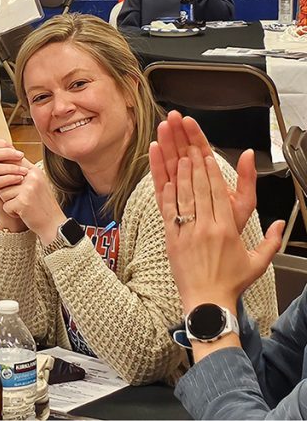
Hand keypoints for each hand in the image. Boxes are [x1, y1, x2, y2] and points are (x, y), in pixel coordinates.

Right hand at [0, 138, 29, 231]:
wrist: (13, 210)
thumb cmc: (14, 190)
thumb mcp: (13, 170)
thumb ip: (11, 158)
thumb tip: (13, 146)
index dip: (2, 144)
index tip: (16, 150)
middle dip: (8, 154)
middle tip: (21, 156)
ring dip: (11, 167)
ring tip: (23, 171)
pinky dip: (9, 178)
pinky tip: (19, 179)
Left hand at [0, 168, 66, 244]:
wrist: (54, 224)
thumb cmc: (41, 204)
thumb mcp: (34, 183)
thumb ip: (21, 173)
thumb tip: (0, 163)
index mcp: (34, 170)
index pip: (11, 162)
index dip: (4, 173)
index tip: (9, 184)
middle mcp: (32, 177)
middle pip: (3, 178)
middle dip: (7, 191)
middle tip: (19, 199)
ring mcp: (28, 189)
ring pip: (2, 192)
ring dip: (9, 202)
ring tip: (22, 206)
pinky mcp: (23, 202)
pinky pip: (5, 205)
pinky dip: (11, 212)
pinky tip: (23, 213)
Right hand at [149, 111, 256, 232]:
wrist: (217, 249)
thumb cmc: (229, 226)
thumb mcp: (245, 201)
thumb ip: (248, 178)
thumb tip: (249, 154)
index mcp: (210, 176)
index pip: (201, 149)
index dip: (194, 134)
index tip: (187, 120)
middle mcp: (192, 180)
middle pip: (183, 151)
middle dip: (177, 133)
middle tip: (170, 117)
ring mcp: (179, 188)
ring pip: (170, 162)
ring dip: (166, 143)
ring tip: (162, 128)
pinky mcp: (168, 199)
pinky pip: (160, 180)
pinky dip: (156, 165)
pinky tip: (154, 149)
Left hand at [155, 145, 283, 312]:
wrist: (207, 303)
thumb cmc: (231, 283)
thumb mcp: (258, 262)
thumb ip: (272, 241)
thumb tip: (282, 223)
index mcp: (227, 230)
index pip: (219, 194)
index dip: (211, 172)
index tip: (207, 155)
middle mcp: (206, 228)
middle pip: (200, 189)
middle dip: (195, 165)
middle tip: (189, 146)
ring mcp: (187, 232)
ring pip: (183, 197)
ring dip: (179, 174)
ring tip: (177, 156)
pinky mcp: (172, 239)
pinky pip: (169, 212)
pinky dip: (167, 194)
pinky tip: (165, 179)